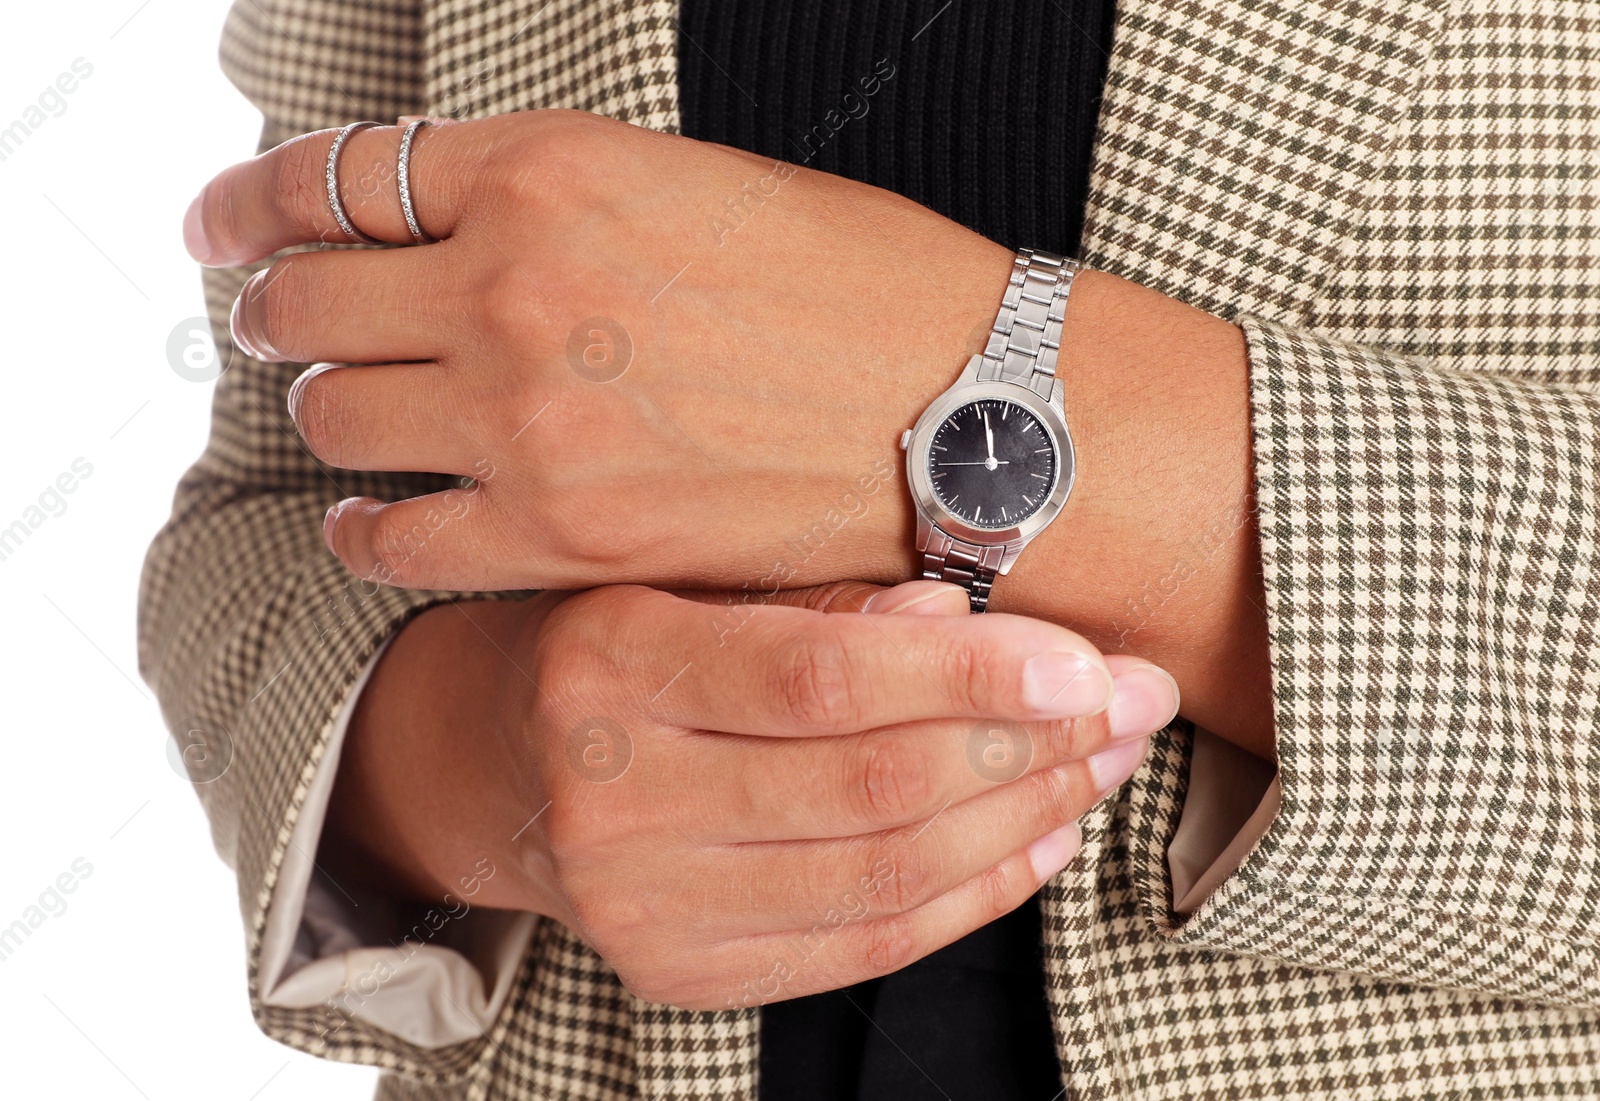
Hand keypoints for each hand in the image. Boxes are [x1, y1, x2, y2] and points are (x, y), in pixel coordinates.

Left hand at [187, 110, 1012, 591]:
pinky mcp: (561, 534)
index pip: (340, 175)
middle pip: (309, 299)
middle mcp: (516, 284)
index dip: (256, 199)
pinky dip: (361, 531)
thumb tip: (468, 227)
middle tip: (275, 319)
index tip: (225, 224)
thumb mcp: (703, 187)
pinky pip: (390, 537)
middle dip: (275, 307)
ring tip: (337, 415)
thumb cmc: (872, 293)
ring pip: (331, 414)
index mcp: (554, 169)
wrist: (981, 417)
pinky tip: (367, 525)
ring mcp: (528, 417)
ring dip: (321, 410)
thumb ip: (561, 201)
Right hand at [322, 580, 1179, 1009]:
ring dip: (1021, 817)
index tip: (1085, 661)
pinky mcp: (677, 971)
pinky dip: (971, 896)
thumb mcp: (680, 580)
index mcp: (608, 663)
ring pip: (882, 874)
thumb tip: (956, 619)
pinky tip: (1040, 839)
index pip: (817, 680)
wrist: (486, 766)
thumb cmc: (606, 646)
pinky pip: (860, 944)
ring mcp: (639, 904)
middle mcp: (610, 796)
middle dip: (1029, 744)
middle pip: (869, 787)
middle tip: (1130, 702)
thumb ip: (815, 599)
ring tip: (1102, 762)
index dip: (967, 675)